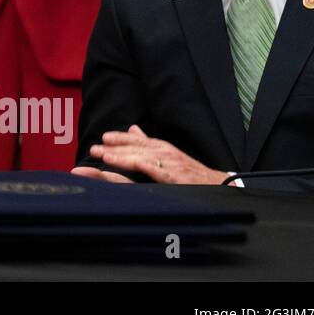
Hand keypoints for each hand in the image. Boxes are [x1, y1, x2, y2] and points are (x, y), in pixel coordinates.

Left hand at [73, 125, 229, 184]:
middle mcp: (164, 151)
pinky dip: (134, 163)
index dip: (120, 138)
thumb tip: (133, 129)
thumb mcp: (170, 155)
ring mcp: (169, 162)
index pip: (137, 139)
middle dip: (113, 147)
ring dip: (119, 155)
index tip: (104, 138)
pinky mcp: (174, 175)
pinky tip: (123, 163)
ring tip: (101, 155)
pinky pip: (150, 167)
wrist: (219, 185)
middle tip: (94, 148)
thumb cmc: (192, 173)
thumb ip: (149, 143)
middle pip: (135, 146)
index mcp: (162, 147)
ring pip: (139, 155)